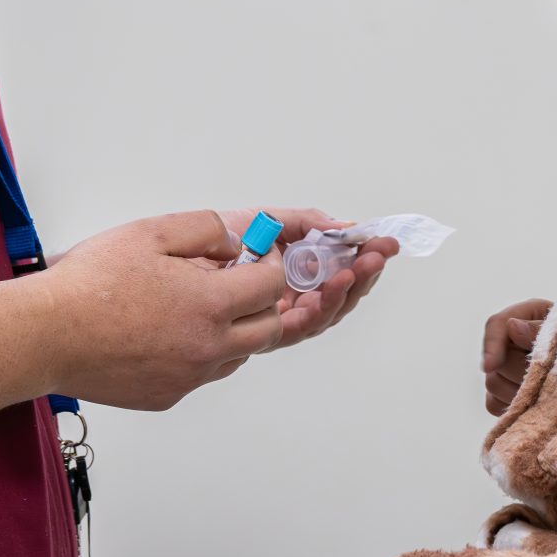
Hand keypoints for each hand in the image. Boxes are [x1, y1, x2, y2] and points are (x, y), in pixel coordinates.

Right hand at [29, 211, 292, 409]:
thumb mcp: (151, 233)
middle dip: (264, 303)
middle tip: (240, 284)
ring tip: (200, 307)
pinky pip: (203, 375)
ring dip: (236, 331)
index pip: (270, 287)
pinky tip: (172, 333)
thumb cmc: (90, 285)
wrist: (46, 335)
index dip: (269, 266)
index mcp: (209, 305)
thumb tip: (233, 243)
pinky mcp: (167, 396)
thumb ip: (204, 230)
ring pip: (238, 356)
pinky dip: (202, 354)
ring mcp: (188, 377)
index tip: (257, 257)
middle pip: (268, 330)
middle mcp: (207, 347)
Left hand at [217, 207, 398, 349]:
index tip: (384, 241)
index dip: (363, 256)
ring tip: (362, 266)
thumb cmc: (215, 244)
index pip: (338, 268)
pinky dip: (325, 304)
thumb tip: (343, 225)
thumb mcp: (266, 222)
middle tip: (381, 252)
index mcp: (293, 273)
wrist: (173, 263)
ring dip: (350, 288)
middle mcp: (290, 299)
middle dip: (364, 272)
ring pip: (327, 312)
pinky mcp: (268, 334)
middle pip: (339, 294)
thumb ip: (303, 223)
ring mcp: (281, 318)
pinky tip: (336, 283)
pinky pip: (304, 325)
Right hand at [480, 297, 555, 415]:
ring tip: (549, 391)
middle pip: (496, 361)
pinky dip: (513, 406)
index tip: (491, 365)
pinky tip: (535, 403)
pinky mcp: (503, 392)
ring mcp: (505, 368)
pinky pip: (494, 403)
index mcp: (526, 316)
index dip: (491, 345)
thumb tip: (512, 327)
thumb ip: (541, 330)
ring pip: (493, 384)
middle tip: (550, 378)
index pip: (496, 324)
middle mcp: (511, 340)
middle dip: (520, 373)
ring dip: (519, 391)